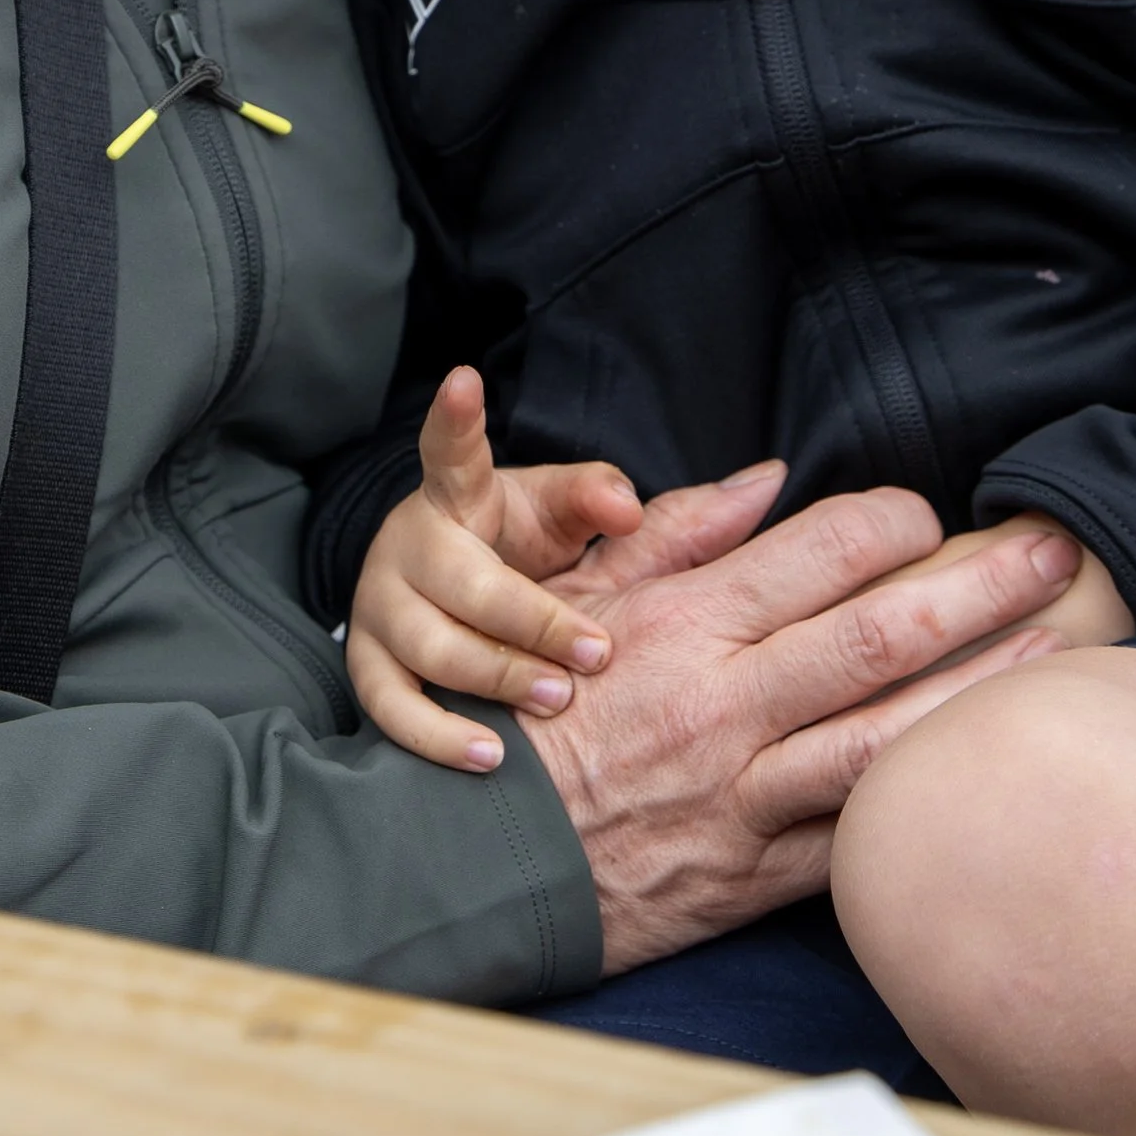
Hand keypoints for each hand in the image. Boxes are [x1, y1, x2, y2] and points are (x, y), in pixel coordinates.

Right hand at [346, 366, 782, 770]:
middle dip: (532, 617)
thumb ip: (658, 510)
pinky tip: (492, 756)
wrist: (437, 620)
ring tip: (557, 700)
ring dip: (499, 675)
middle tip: (594, 652)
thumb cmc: (521, 560)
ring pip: (434, 646)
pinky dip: (440, 735)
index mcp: (462, 498)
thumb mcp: (574, 527)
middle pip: (465, 580)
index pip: (456, 452)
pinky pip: (393, 708)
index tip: (464, 378)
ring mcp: (383, 611)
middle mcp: (413, 547)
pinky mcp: (368, 670)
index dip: (457, 419)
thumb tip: (767, 480)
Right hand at [515, 490, 1082, 972]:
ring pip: (885, 735)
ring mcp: (746, 793)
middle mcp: (724, 703)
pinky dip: (926, 799)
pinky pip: (858, 831)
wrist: (482, 857)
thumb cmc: (536, 713)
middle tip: (1057, 556)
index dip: (893, 523)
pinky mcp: (758, 872)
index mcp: (684, 624)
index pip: (818, 553)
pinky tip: (986, 770)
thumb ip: (677, 534)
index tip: (932, 515)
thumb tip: (769, 481)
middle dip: (980, 587)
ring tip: (1058, 651)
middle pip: (878, 634)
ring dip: (982, 691)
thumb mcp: (582, 600)